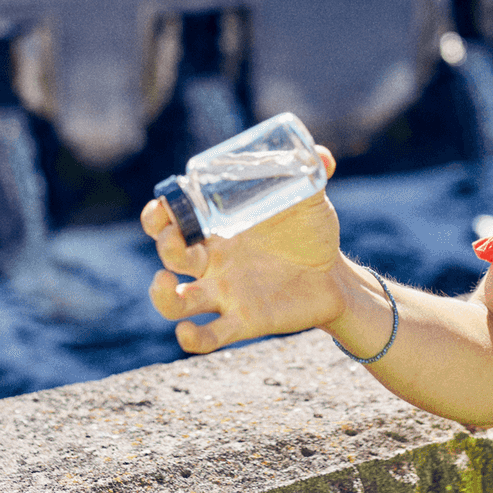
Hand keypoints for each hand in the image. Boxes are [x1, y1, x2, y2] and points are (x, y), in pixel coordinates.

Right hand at [141, 146, 346, 353]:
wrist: (335, 277)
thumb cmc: (311, 233)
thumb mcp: (309, 198)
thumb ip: (312, 170)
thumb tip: (320, 154)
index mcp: (219, 231)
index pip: (172, 222)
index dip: (157, 215)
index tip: (161, 206)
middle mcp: (214, 264)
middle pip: (170, 256)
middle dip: (163, 244)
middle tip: (171, 233)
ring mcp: (226, 294)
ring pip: (177, 302)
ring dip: (161, 296)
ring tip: (165, 282)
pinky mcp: (244, 321)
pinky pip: (210, 336)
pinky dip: (192, 339)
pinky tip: (185, 333)